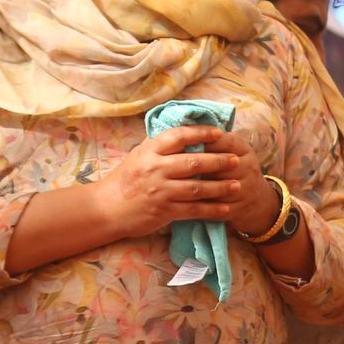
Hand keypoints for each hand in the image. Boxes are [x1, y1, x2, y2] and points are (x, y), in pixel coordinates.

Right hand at [94, 126, 247, 236]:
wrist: (106, 208)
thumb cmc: (124, 180)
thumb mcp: (138, 155)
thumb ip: (159, 145)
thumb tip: (184, 133)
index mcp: (150, 151)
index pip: (179, 136)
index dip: (201, 133)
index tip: (219, 133)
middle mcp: (155, 168)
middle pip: (194, 162)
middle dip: (219, 161)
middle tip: (236, 160)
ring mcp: (160, 190)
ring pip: (197, 187)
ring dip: (221, 187)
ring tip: (237, 185)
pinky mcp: (164, 211)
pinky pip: (194, 210)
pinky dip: (212, 210)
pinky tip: (226, 209)